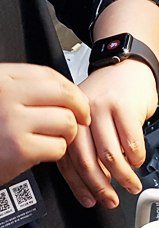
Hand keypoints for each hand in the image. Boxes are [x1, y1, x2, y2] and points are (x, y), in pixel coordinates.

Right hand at [0, 63, 89, 184]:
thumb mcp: (1, 98)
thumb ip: (26, 91)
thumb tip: (68, 93)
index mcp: (1, 78)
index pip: (49, 75)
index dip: (71, 89)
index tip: (78, 100)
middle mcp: (6, 94)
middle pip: (64, 96)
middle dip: (80, 110)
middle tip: (82, 120)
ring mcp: (12, 120)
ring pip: (66, 122)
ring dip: (68, 134)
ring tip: (54, 138)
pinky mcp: (20, 148)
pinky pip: (59, 147)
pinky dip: (57, 153)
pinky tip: (42, 152)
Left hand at [57, 61, 157, 207]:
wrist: (128, 67)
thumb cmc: (111, 96)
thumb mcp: (90, 119)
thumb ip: (89, 146)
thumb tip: (98, 180)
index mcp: (67, 119)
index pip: (67, 159)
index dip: (79, 185)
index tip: (90, 200)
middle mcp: (80, 114)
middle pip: (86, 160)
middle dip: (100, 187)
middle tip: (111, 200)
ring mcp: (102, 110)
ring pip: (109, 155)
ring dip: (123, 177)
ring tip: (131, 185)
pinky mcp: (124, 108)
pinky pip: (131, 144)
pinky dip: (136, 159)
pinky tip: (138, 162)